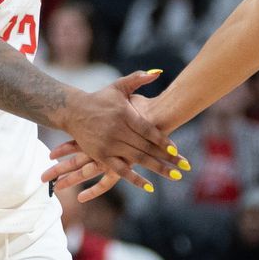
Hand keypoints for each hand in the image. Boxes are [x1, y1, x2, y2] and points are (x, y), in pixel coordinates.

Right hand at [55, 71, 186, 194]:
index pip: (148, 131)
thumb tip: (158, 72)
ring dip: (157, 169)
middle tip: (185, 166)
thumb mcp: (119, 86)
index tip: (177, 150)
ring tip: (175, 176)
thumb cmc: (100, 97)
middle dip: (167, 158)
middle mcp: (118, 131)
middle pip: (147, 147)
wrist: (73, 111)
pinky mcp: (101, 155)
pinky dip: (135, 179)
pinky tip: (150, 187)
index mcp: (124, 115)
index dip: (163, 141)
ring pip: (137, 159)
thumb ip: (138, 78)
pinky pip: (120, 170)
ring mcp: (109, 145)